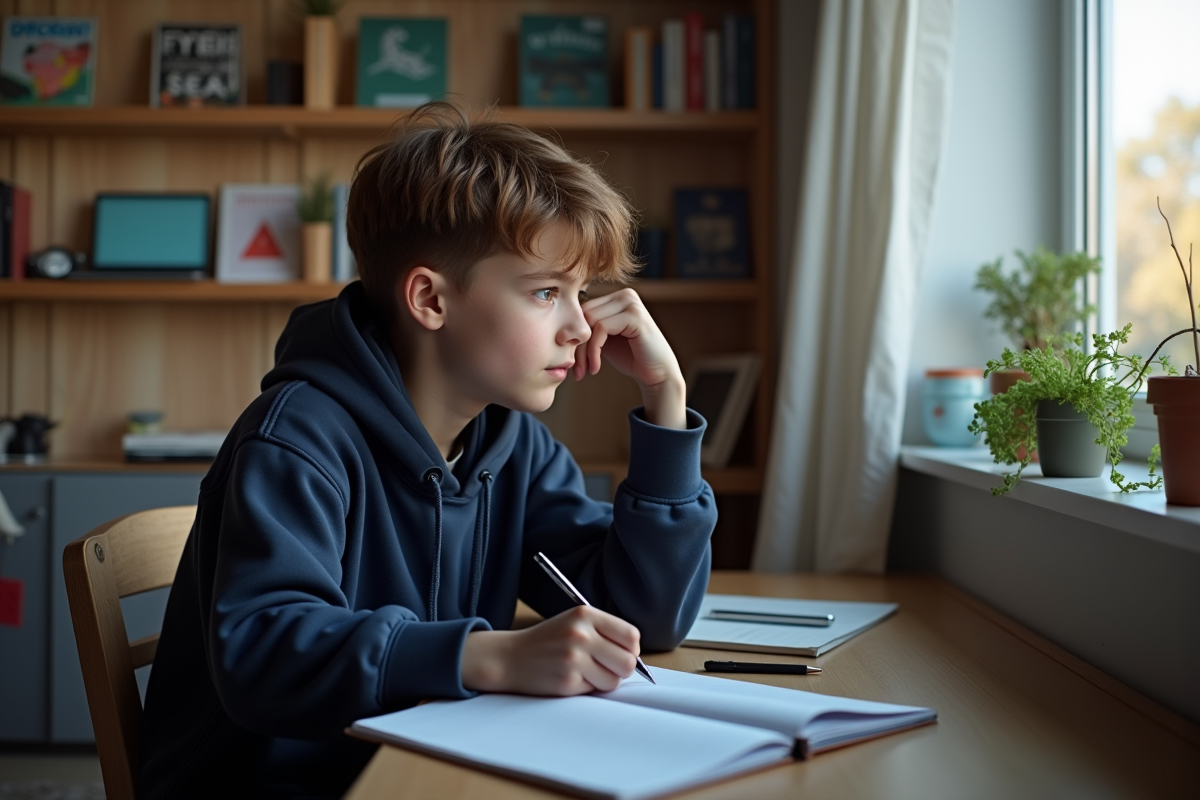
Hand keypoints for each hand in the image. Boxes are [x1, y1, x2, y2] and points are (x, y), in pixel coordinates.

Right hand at [461, 606, 640, 694]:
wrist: (509, 657)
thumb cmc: (547, 641)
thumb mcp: (574, 622)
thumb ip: (603, 632)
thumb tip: (636, 655)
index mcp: (585, 615)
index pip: (631, 635)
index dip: (631, 648)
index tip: (621, 652)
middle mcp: (580, 634)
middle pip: (627, 662)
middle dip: (621, 669)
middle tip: (606, 667)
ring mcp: (573, 659)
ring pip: (614, 680)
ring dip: (603, 681)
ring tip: (585, 672)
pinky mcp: (567, 681)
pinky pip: (594, 690)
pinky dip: (586, 687)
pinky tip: (570, 677)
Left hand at [574, 288, 686, 428]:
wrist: (657, 374)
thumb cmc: (631, 357)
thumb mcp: (604, 339)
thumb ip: (588, 328)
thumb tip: (559, 327)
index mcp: (617, 297)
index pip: (583, 310)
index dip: (574, 336)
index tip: (572, 361)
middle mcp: (625, 294)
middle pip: (584, 314)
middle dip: (577, 345)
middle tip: (577, 370)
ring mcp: (631, 302)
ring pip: (590, 321)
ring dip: (584, 351)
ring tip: (586, 370)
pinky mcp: (634, 315)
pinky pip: (601, 328)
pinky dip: (594, 350)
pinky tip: (596, 368)